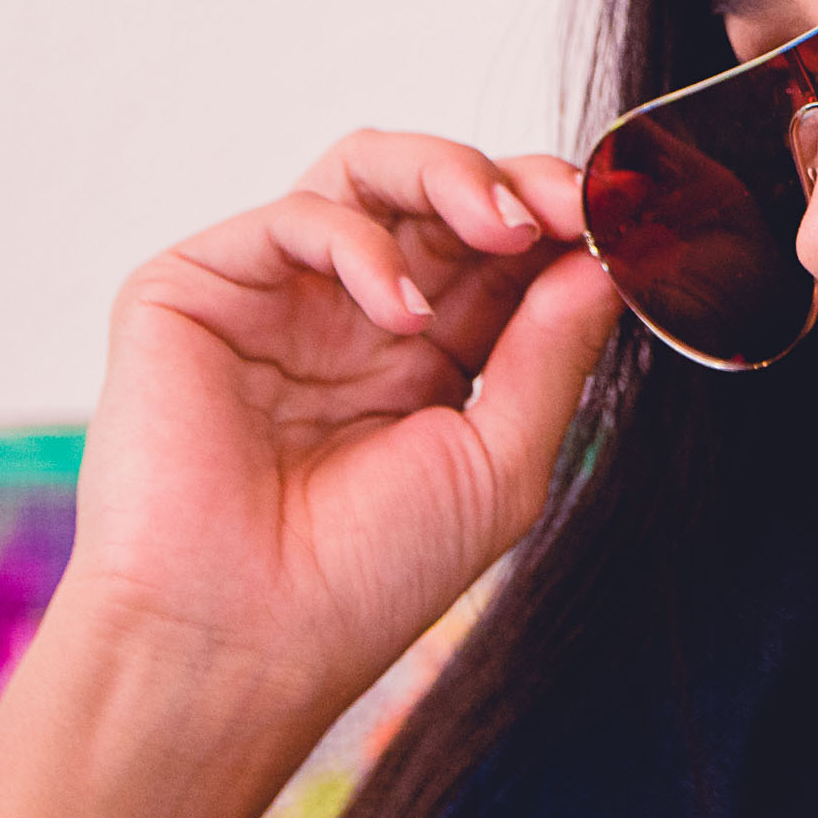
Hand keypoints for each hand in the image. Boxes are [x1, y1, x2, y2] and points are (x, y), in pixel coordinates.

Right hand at [0, 131, 619, 817]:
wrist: (240, 647)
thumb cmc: (364, 579)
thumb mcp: (498, 464)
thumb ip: (550, 354)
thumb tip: (605, 261)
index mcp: (433, 352)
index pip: (503, 247)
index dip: (560, 220)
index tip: (619, 221)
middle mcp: (357, 311)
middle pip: (442, 189)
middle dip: (516, 182)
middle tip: (568, 207)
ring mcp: (279, 296)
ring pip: (366, 170)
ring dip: (449, 174)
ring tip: (504, 226)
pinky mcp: (197, 290)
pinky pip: (293, 216)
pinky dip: (363, 243)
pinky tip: (402, 313)